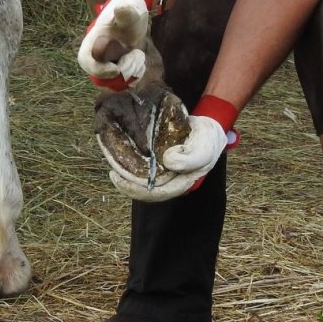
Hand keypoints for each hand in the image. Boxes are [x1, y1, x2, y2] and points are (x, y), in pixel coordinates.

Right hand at [78, 0, 151, 88]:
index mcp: (93, 41)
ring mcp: (108, 62)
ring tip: (138, 54)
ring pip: (115, 82)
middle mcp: (98, 55)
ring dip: (131, 72)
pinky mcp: (120, 68)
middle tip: (134, 55)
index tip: (116, 69)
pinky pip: (125, 81)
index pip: (86, 62)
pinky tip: (140, 59)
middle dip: (121, 72)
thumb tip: (122, 8)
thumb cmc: (129, 10)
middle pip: (101, 77)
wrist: (134, 14)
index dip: (99, 70)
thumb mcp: (129, 10)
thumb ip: (126, 12)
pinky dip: (136, 74)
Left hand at [107, 114, 230, 202]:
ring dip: (128, 177)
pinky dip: (133, 166)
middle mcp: (172, 181)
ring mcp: (167, 173)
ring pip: (144, 182)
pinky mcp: (162, 163)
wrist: (209, 128)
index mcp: (182, 183)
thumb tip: (167, 162)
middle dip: (128, 185)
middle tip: (113, 174)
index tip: (120, 178)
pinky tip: (123, 159)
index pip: (157, 193)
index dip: (137, 190)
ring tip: (114, 168)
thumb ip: (188, 159)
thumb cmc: (207, 139)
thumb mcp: (203, 148)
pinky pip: (145, 169)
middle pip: (147, 191)